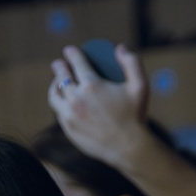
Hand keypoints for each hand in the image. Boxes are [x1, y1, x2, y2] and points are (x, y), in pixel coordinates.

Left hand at [46, 45, 153, 169]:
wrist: (128, 147)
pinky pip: (59, 111)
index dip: (72, 54)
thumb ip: (132, 62)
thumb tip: (119, 48)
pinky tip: (63, 101)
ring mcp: (70, 115)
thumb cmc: (135, 115)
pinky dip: (59, 102)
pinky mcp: (68, 128)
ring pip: (55, 95)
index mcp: (92, 85)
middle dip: (59, 67)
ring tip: (57, 82)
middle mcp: (76, 99)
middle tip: (59, 63)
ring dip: (55, 85)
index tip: (69, 51)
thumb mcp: (140, 86)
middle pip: (62, 77)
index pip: (76, 63)